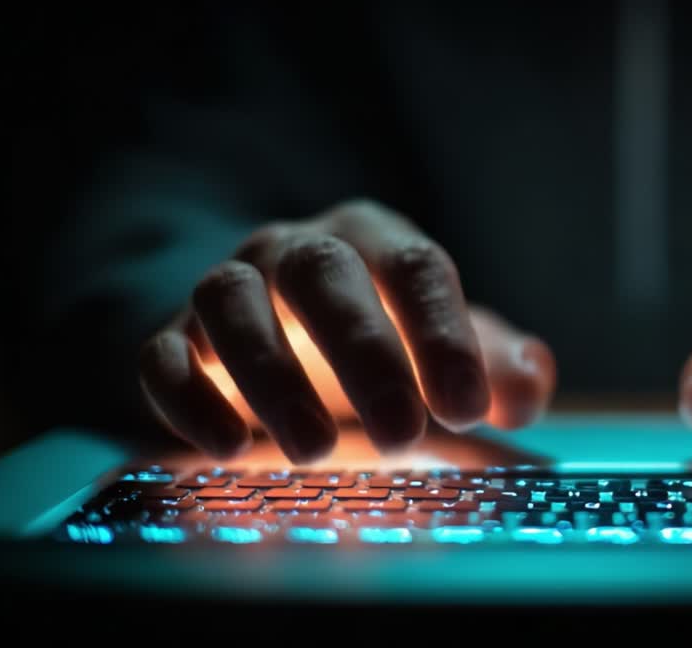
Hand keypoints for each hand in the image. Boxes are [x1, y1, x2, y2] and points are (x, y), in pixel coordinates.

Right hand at [138, 200, 555, 462]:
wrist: (270, 323)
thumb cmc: (378, 335)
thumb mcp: (442, 345)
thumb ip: (494, 364)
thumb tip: (528, 386)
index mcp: (373, 240)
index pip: (414, 267)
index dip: (442, 335)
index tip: (470, 407)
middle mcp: (296, 251)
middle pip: (324, 277)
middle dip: (363, 352)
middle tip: (401, 432)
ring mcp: (229, 288)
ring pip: (232, 305)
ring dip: (271, 377)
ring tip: (312, 450)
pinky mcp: (173, 338)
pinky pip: (162, 355)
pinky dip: (186, 399)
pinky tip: (226, 447)